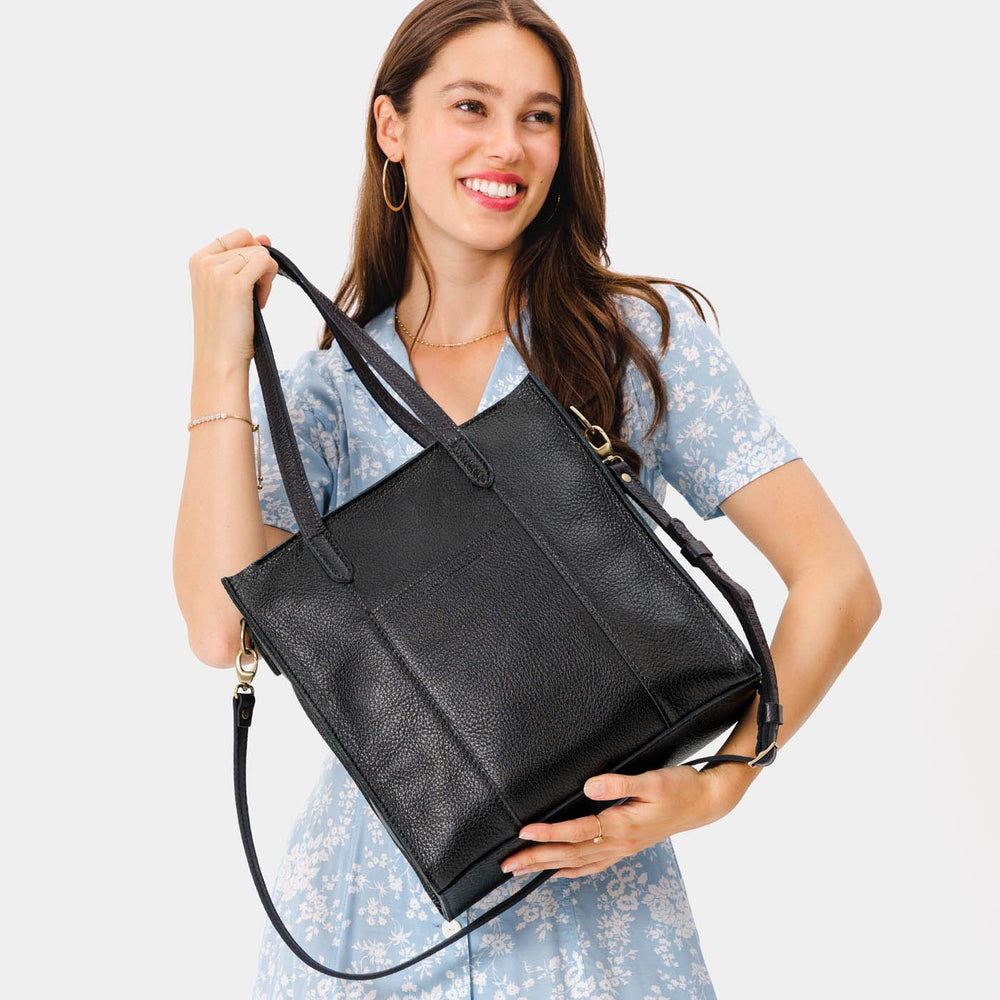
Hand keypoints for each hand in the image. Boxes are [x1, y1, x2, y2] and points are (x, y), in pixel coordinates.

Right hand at [188, 228, 278, 367]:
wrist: (219, 359)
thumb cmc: (225, 328)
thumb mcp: (227, 287)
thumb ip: (242, 259)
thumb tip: (264, 236)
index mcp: (197, 260)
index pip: (239, 236)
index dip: (253, 253)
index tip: (251, 279)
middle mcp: (204, 262)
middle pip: (251, 243)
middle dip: (260, 267)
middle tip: (254, 294)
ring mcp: (217, 272)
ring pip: (262, 254)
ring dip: (266, 278)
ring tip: (254, 303)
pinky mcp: (235, 285)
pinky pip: (267, 264)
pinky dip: (269, 284)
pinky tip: (259, 304)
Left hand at [500, 764, 738, 878]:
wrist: (704, 803)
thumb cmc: (679, 787)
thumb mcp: (652, 779)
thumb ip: (619, 783)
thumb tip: (589, 786)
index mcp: (622, 825)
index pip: (576, 831)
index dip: (549, 833)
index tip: (523, 832)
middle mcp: (619, 842)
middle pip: (570, 854)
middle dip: (537, 859)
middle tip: (507, 865)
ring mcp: (622, 848)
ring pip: (578, 862)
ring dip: (547, 866)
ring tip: (521, 870)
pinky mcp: (626, 847)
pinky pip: (593, 864)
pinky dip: (572, 871)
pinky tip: (558, 873)